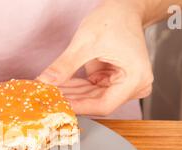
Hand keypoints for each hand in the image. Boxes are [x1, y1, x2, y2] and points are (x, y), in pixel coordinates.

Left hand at [38, 0, 153, 115]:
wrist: (123, 9)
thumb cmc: (114, 20)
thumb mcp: (86, 42)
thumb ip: (65, 65)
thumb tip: (46, 81)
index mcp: (135, 79)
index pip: (104, 105)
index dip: (79, 107)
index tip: (58, 106)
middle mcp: (134, 86)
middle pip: (97, 103)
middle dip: (71, 99)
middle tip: (48, 97)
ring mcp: (124, 85)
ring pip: (92, 98)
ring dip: (70, 94)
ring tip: (49, 91)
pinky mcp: (113, 82)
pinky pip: (91, 90)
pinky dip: (75, 88)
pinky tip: (58, 85)